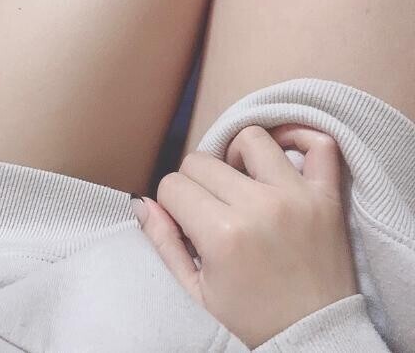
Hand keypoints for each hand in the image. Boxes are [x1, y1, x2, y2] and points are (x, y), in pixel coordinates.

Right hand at [133, 124, 356, 348]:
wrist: (317, 343)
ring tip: (242, 182)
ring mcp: (297, 197)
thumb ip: (164, 245)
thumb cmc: (252, 324)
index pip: (173, 185)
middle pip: (203, 161)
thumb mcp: (196, 295)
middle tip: (210, 209)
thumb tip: (141, 203)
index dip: (171, 204)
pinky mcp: (328, 197)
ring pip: (251, 138)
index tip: (186, 225)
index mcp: (222, 235)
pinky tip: (283, 155)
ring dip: (237, 156)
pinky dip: (301, 138)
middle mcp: (259, 207)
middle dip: (195, 183)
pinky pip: (320, 145)